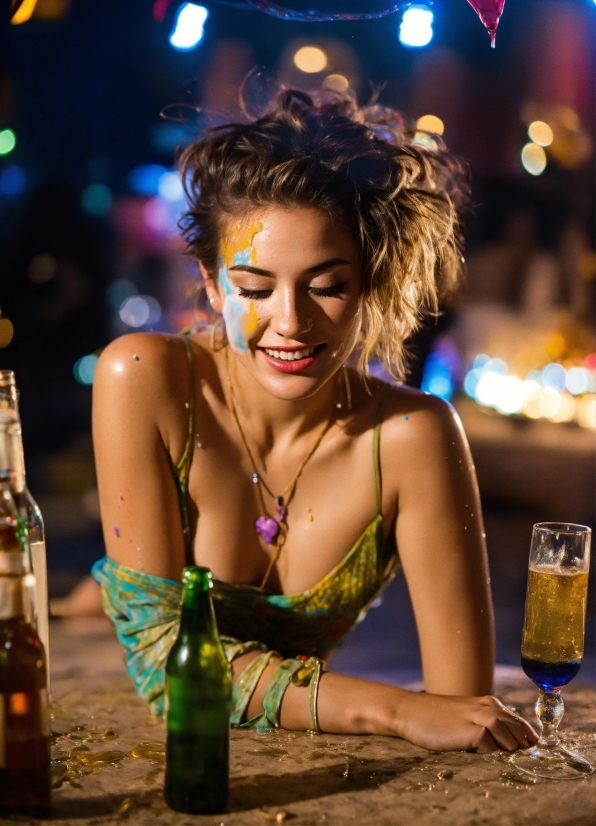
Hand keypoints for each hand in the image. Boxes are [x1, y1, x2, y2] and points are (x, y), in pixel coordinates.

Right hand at [396, 692, 538, 752]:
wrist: (408, 711)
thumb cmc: (433, 717)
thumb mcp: (462, 715)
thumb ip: (482, 722)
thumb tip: (504, 741)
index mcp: (485, 702)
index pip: (515, 718)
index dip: (525, 733)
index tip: (530, 746)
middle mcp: (483, 707)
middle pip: (515, 724)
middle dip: (524, 740)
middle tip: (527, 755)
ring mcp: (475, 717)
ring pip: (506, 730)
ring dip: (512, 745)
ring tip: (511, 756)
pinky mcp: (467, 731)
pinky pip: (489, 742)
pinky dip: (493, 751)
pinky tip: (491, 756)